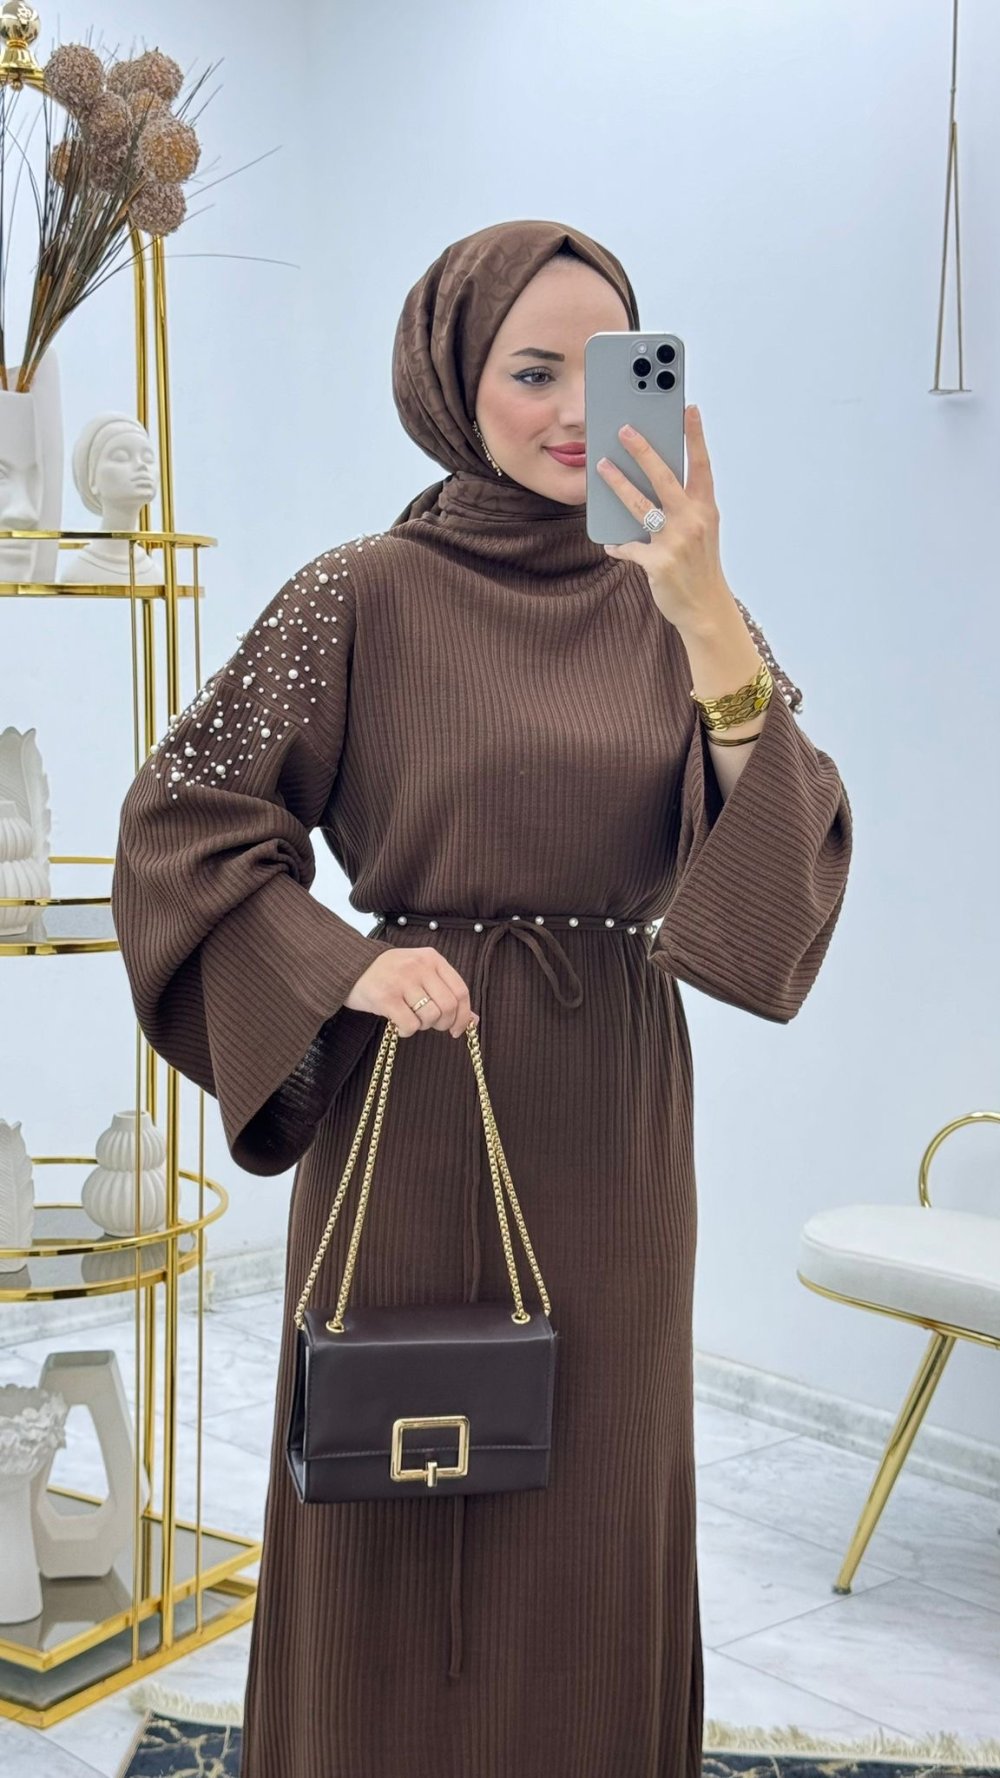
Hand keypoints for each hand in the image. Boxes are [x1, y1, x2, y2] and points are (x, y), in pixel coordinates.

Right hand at [345, 947, 479, 1039]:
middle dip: (444, 1023)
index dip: (464, 1016)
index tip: (457, 1029)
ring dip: (423, 1026)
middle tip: (432, 1025)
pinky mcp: (385, 997)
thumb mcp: (420, 973)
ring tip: (412, 1019)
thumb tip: (473, 1019)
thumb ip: (446, 991)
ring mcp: (402, 981)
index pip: (461, 991)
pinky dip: (408, 1031)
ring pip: (430, 1017)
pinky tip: (399, 1025)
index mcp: (432, 958)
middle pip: (449, 1006)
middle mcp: (419, 967)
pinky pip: (410, 1025)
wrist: (349, 966)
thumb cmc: (389, 972)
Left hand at [598, 405, 730, 632]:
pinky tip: (612, 543)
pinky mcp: (658, 563)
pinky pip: (629, 547)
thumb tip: (652, 483)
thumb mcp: (701, 531)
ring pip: (640, 505)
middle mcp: (693, 521)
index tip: (689, 408)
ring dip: (618, 483)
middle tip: (625, 429)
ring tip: (602, 465)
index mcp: (706, 509)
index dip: (695, 437)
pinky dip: (619, 545)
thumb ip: (684, 507)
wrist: (706, 609)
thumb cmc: (699, 566)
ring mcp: (676, 541)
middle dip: (643, 450)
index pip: (701, 466)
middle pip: (665, 477)